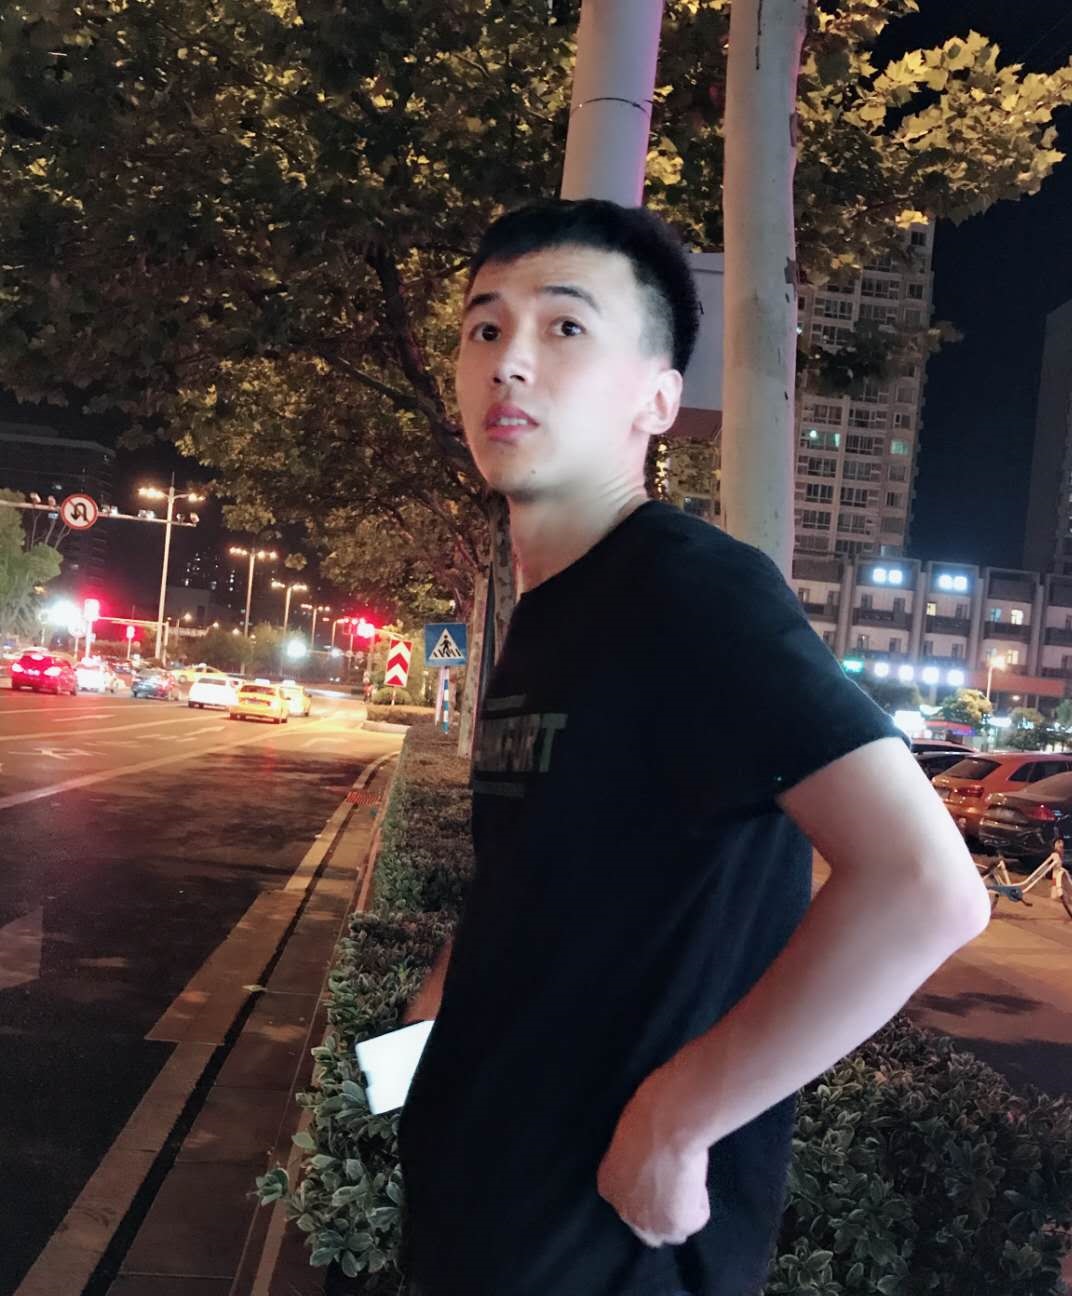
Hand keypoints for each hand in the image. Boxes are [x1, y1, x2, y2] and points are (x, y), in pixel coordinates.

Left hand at [596, 1067, 710, 1247]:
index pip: (629, 1202)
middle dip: (663, 1213)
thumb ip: (634, 1160)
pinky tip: (696, 1177)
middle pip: (648, 1228)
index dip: (648, 1192)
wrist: (665, 1124)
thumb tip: (648, 1158)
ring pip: (673, 1230)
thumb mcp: (629, 1139)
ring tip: (689, 1178)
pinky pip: (696, 1217)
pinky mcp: (675, 1225)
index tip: (661, 1175)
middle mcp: (623, 1211)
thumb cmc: (647, 1117)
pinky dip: (701, 1200)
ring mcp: (649, 1223)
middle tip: (679, 1187)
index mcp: (609, 1186)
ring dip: (683, 1209)